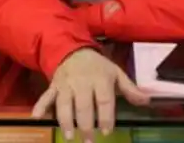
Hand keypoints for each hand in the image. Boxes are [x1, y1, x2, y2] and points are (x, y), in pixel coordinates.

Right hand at [32, 48, 148, 141]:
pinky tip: (37, 117)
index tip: (107, 131)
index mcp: (100, 78)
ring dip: (66, 120)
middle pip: (84, 105)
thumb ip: (129, 89)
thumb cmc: (98, 66)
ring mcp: (66, 85)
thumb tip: (146, 101)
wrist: (73, 50)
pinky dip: (40, 106)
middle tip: (89, 140)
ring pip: (65, 104)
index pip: (104, 100)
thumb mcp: (116, 73)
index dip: (106, 116)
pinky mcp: (54, 87)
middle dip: (86, 124)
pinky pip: (46, 97)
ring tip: (69, 136)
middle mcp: (82, 82)